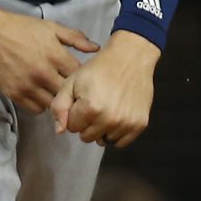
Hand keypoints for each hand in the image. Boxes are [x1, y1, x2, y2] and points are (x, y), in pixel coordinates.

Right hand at [0, 0, 96, 112]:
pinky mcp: (14, 94)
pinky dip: (40, 104)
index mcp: (55, 55)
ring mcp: (28, 86)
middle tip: (71, 89)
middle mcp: (43, 74)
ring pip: (52, 105)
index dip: (84, 77)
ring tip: (55, 92)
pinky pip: (35, 109)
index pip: (79, 75)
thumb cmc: (21, 28)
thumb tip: (96, 48)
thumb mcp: (51, 27)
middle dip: (72, 93)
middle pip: (68, 94)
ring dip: (56, 101)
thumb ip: (75, 38)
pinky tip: (41, 94)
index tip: (82, 77)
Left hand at [50, 29, 158, 146]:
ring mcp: (126, 123)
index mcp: (90, 109)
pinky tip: (117, 117)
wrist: (130, 58)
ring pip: (103, 141)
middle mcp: (109, 119)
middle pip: (87, 137)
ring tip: (107, 109)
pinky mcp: (140, 124)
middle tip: (95, 105)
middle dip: (87, 124)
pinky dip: (116, 134)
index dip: (74, 114)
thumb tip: (60, 131)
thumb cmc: (98, 68)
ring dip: (102, 129)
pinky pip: (121, 143)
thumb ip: (59, 107)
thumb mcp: (72, 82)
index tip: (82, 101)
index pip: (71, 128)